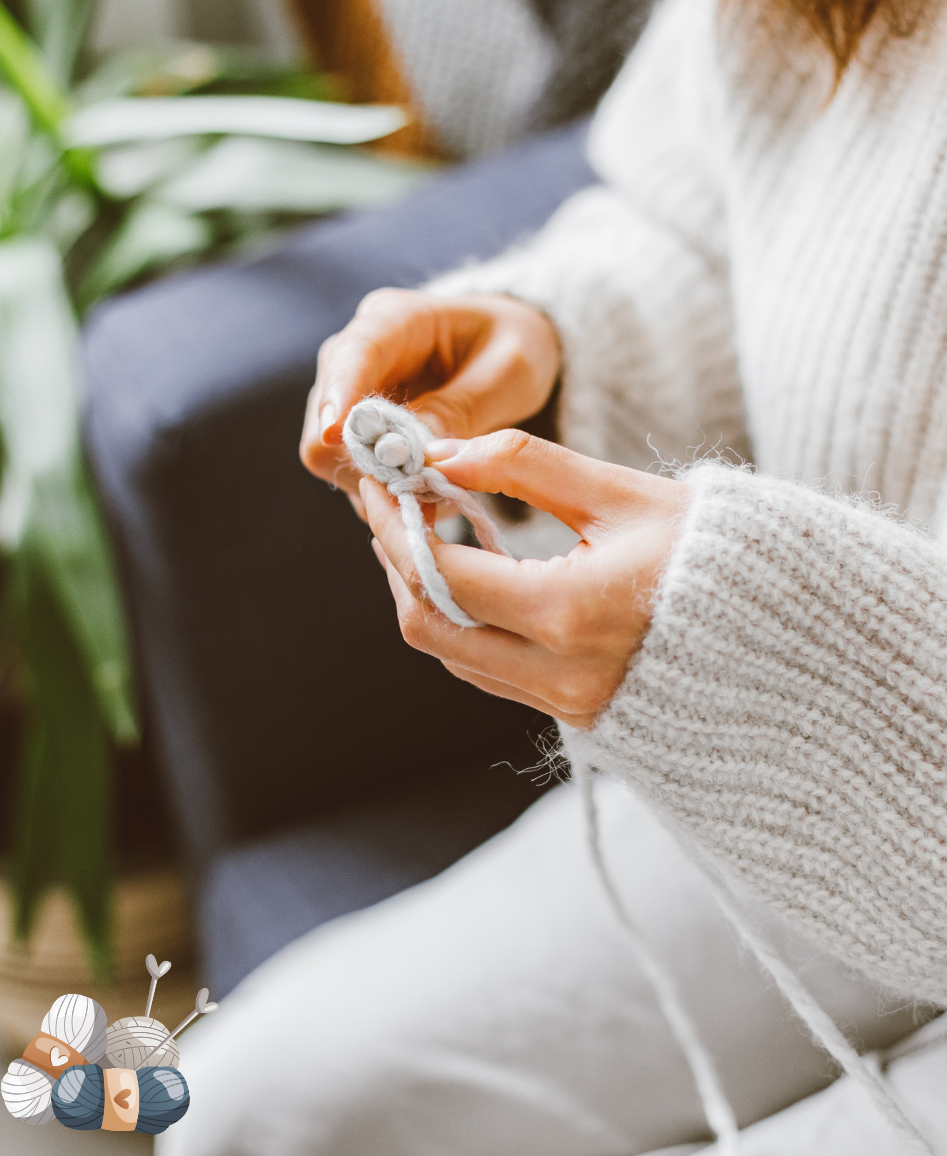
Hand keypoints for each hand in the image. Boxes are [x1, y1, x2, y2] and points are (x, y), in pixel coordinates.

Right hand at [300, 289, 559, 514]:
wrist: (505, 354)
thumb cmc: (512, 348)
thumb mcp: (509, 371)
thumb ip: (462, 407)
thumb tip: (413, 452)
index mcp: (395, 320)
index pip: (352, 353)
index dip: (339, 394)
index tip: (335, 432)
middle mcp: (356, 356)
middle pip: (326, 414)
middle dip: (366, 458)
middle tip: (425, 486)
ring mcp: (348, 396)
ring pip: (329, 453)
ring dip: (378, 482)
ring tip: (440, 492)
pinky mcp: (354, 434)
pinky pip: (351, 473)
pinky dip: (386, 492)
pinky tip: (430, 493)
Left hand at [361, 430, 690, 728]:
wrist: (790, 638)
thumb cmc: (719, 554)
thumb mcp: (625, 494)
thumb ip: (527, 467)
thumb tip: (443, 455)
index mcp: (569, 613)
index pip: (440, 572)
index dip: (395, 523)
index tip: (380, 479)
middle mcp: (559, 675)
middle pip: (428, 625)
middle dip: (394, 561)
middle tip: (388, 505)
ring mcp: (568, 705)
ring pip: (453, 655)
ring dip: (422, 594)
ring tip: (420, 531)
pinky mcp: (578, 716)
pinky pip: (489, 674)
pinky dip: (460, 624)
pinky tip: (466, 576)